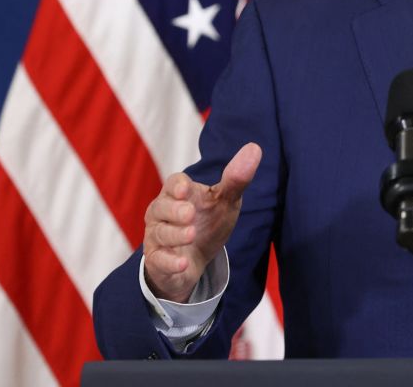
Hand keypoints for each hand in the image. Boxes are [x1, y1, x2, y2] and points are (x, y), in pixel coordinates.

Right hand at [142, 142, 261, 302]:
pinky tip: (183, 263)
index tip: (185, 189)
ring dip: (175, 235)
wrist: (195, 260)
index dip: (177, 186)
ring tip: (191, 234)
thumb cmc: (208, 222)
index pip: (173, 183)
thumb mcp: (225, 201)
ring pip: (160, 233)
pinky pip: (158, 260)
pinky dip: (170, 262)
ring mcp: (157, 236)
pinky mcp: (157, 260)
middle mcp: (162, 212)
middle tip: (189, 214)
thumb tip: (255, 148)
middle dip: (174, 210)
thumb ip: (236, 178)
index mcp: (178, 194)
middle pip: (161, 207)